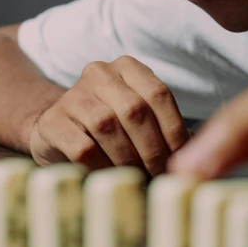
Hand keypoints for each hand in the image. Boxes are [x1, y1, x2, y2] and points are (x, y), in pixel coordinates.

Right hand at [30, 55, 189, 174]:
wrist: (56, 131)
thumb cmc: (109, 129)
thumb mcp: (137, 118)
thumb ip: (162, 127)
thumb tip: (195, 154)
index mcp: (127, 67)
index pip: (159, 94)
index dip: (174, 130)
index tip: (182, 160)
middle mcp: (99, 73)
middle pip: (135, 110)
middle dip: (153, 149)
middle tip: (160, 175)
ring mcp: (72, 96)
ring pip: (109, 127)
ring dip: (129, 160)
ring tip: (139, 179)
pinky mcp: (52, 122)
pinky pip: (83, 148)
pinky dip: (103, 168)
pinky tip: (111, 179)